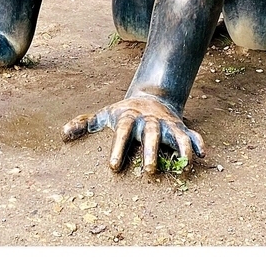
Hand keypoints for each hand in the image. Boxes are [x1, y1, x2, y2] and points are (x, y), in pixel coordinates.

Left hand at [63, 95, 204, 174]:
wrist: (151, 96)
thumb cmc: (123, 113)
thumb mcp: (104, 114)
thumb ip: (84, 123)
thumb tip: (63, 134)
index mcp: (129, 117)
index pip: (123, 131)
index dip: (118, 147)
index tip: (114, 167)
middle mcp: (149, 119)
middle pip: (151, 133)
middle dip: (151, 150)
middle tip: (150, 170)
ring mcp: (167, 122)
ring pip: (176, 133)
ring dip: (181, 147)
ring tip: (186, 163)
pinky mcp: (180, 126)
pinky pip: (192, 133)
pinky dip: (197, 142)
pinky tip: (203, 156)